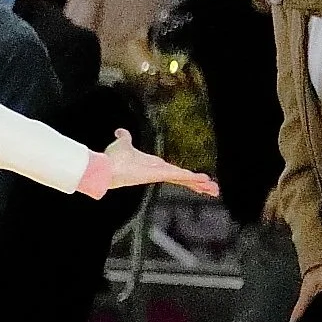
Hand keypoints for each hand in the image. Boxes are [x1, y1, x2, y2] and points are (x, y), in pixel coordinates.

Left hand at [93, 128, 217, 198]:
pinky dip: (192, 178)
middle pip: (183, 179)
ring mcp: (160, 174)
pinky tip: (204, 180)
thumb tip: (120, 132)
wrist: (106, 168)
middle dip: (199, 185)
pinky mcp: (159, 174)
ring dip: (200, 184)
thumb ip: (125, 138)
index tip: (198, 180)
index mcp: (154, 166)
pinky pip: (179, 176)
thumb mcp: (123, 144)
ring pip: (184, 179)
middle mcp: (159, 172)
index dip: (188, 177)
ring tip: (215, 189)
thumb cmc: (113, 158)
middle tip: (213, 190)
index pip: (175, 172)